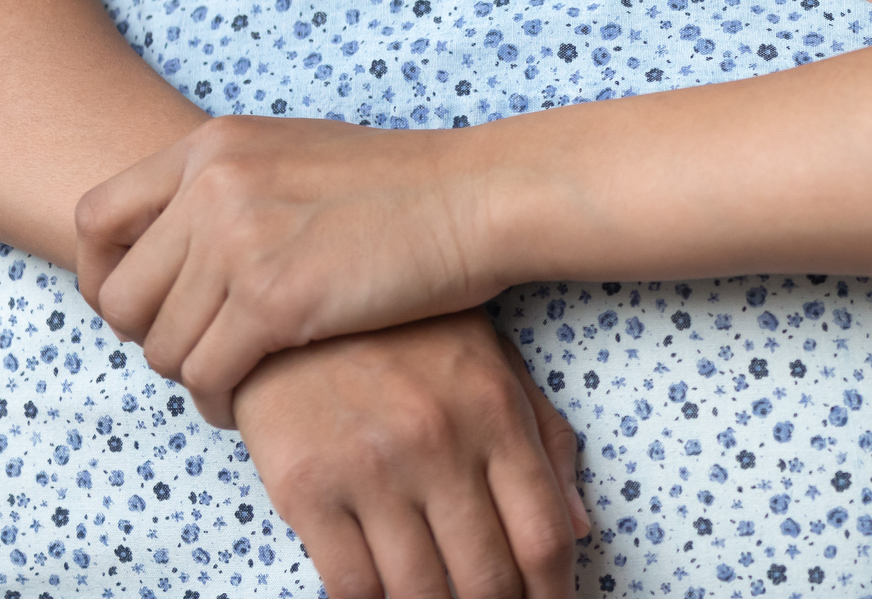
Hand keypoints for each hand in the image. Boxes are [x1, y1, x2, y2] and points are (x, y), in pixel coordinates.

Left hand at [77, 115, 504, 419]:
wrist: (481, 198)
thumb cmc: (407, 187)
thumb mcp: (298, 155)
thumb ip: (230, 187)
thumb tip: (176, 250)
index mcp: (213, 145)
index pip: (97, 218)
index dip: (104, 276)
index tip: (142, 306)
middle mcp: (212, 185)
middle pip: (120, 295)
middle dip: (150, 336)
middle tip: (200, 348)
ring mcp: (239, 243)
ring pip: (161, 346)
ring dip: (193, 372)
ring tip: (236, 374)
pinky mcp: (274, 302)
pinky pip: (207, 375)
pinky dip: (223, 399)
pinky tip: (256, 394)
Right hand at [235, 310, 587, 598]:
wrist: (292, 302)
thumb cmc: (404, 335)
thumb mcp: (490, 362)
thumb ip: (542, 439)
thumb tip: (579, 528)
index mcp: (494, 411)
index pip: (543, 534)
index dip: (553, 591)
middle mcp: (439, 444)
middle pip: (487, 577)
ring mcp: (371, 470)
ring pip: (421, 592)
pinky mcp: (306, 489)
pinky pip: (352, 585)